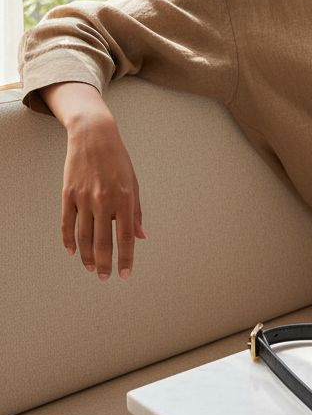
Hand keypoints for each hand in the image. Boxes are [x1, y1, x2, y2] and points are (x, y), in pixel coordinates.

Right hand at [61, 113, 146, 280]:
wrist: (94, 137)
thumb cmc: (118, 160)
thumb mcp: (134, 185)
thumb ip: (136, 213)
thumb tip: (141, 236)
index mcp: (124, 200)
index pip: (125, 238)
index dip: (125, 259)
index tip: (124, 274)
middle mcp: (104, 201)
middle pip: (102, 242)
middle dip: (104, 263)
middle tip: (104, 277)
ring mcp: (83, 198)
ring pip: (83, 236)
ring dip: (86, 256)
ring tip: (90, 268)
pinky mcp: (68, 194)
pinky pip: (67, 223)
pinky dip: (68, 239)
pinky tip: (72, 251)